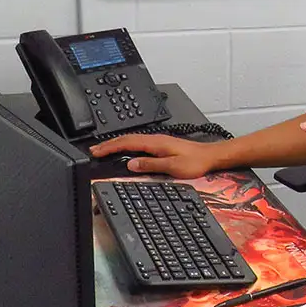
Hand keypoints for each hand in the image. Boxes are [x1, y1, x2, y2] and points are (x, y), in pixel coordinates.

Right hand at [88, 134, 216, 177]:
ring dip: (117, 144)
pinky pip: (139, 142)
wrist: (211, 156)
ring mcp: (159, 141)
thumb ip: (151, 165)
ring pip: (132, 140)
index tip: (96, 151)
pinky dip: (128, 146)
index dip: (109, 147)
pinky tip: (126, 151)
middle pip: (127, 139)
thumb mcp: (172, 167)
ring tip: (104, 149)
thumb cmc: (196, 162)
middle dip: (108, 144)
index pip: (127, 143)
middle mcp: (155, 139)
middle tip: (94, 150)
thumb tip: (131, 164)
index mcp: (155, 143)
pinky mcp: (162, 145)